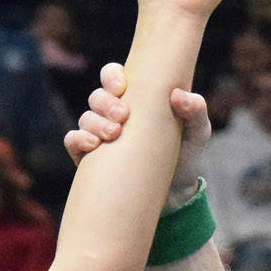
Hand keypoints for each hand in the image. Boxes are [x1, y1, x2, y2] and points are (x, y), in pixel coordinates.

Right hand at [64, 63, 211, 206]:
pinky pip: (72, 141)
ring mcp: (100, 135)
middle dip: (106, 102)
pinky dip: (78, 139)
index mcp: (135, 99)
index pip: (114, 77)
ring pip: (86, 117)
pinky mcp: (89, 158)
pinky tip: (93, 144)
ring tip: (114, 134)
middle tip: (123, 115)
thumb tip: (178, 94)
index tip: (122, 86)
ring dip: (95, 122)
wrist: (175, 194)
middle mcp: (113, 114)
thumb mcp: (198, 132)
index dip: (112, 76)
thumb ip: (195, 110)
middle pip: (97, 96)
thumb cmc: (186, 155)